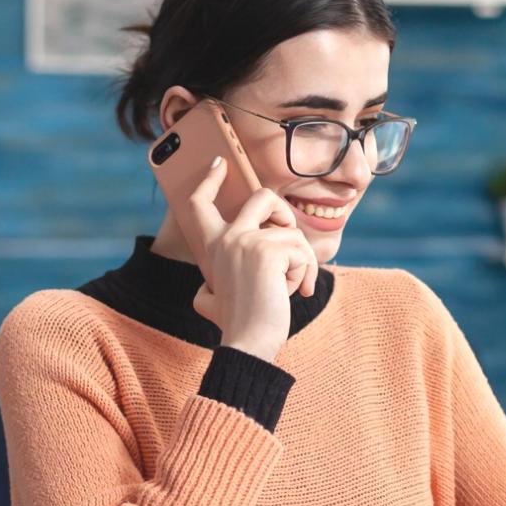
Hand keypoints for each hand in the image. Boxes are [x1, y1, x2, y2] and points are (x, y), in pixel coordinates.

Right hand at [185, 156, 318, 362]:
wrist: (248, 342)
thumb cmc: (236, 325)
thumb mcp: (211, 299)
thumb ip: (210, 285)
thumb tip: (205, 288)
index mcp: (213, 246)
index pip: (200, 202)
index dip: (209, 179)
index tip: (220, 164)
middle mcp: (227, 237)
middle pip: (263, 197)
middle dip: (283, 212)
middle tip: (287, 238)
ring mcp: (247, 240)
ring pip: (292, 232)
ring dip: (300, 261)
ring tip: (290, 288)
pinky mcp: (269, 250)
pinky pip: (303, 251)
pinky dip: (306, 274)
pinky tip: (295, 293)